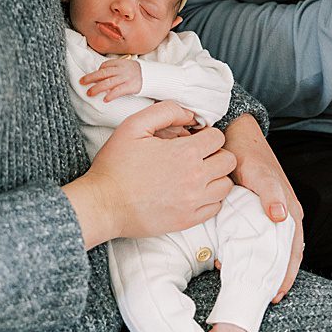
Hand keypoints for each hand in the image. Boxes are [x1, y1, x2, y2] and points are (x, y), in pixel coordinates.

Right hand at [63, 100, 236, 246]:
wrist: (104, 204)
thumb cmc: (115, 165)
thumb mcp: (133, 126)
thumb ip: (164, 112)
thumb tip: (189, 114)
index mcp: (185, 153)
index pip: (218, 137)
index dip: (205, 135)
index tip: (192, 139)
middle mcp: (195, 177)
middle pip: (228, 160)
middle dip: (215, 153)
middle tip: (196, 155)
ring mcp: (194, 201)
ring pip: (226, 185)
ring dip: (215, 176)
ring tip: (196, 173)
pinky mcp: (189, 219)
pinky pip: (216, 207)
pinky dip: (210, 197)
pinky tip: (192, 192)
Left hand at [79, 58, 142, 101]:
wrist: (154, 76)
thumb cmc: (137, 72)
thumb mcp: (126, 66)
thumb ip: (115, 68)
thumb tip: (101, 72)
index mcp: (120, 63)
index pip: (105, 65)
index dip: (97, 71)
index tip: (92, 77)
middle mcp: (121, 70)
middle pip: (103, 73)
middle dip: (90, 78)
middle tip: (81, 82)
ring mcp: (126, 78)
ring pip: (108, 82)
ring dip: (97, 88)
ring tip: (89, 93)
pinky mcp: (131, 87)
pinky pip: (119, 91)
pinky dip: (111, 95)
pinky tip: (105, 100)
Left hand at [223, 113, 302, 301]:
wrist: (236, 136)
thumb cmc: (251, 155)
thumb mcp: (261, 174)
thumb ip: (271, 194)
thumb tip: (281, 218)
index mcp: (290, 212)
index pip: (293, 252)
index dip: (285, 274)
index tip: (275, 295)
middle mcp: (283, 217)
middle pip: (282, 256)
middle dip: (273, 278)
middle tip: (260, 298)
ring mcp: (268, 216)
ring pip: (267, 249)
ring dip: (259, 267)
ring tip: (245, 285)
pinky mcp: (253, 212)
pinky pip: (253, 238)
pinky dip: (246, 251)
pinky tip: (229, 260)